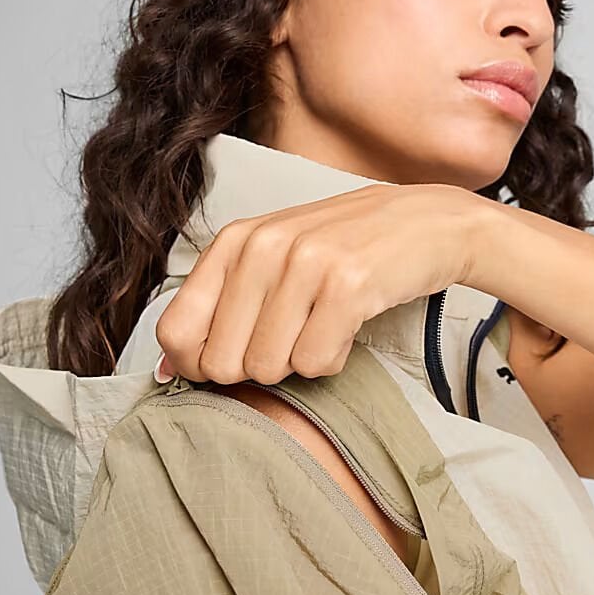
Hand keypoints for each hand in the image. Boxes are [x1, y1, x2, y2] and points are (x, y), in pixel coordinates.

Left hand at [154, 181, 490, 384]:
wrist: (427, 223)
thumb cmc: (343, 248)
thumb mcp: (272, 259)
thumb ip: (219, 306)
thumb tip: (167, 371)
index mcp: (233, 241)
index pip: (176, 331)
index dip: (198, 364)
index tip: (233, 359)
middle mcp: (262, 246)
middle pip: (223, 362)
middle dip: (257, 366)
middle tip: (292, 336)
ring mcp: (304, 263)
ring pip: (267, 366)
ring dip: (299, 361)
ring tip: (322, 324)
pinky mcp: (348, 285)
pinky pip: (314, 363)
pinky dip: (333, 359)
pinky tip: (346, 326)